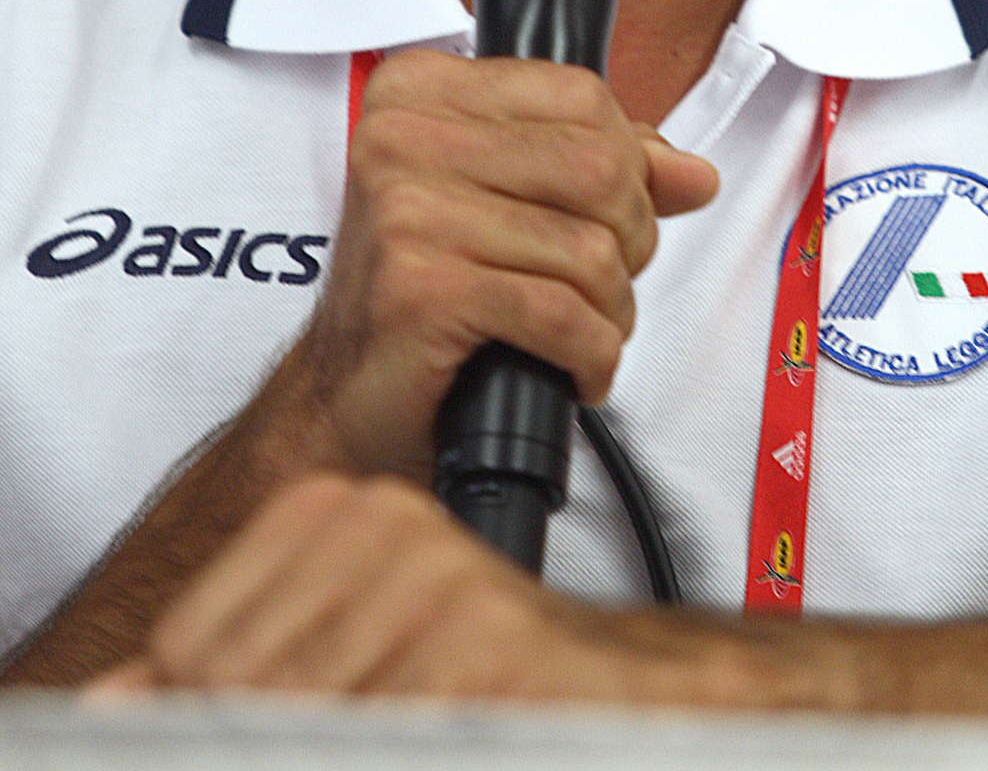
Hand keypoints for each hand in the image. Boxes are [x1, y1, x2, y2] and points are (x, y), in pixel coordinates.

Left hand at [88, 474, 724, 702]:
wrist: (620, 677)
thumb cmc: (477, 663)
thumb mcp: (340, 651)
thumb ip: (220, 669)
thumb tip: (104, 703)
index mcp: (334, 512)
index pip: (193, 646)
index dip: (210, 716)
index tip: (260, 725)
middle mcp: (381, 526)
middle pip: (241, 689)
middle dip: (268, 730)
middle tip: (355, 718)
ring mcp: (435, 578)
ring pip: (309, 716)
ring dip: (347, 733)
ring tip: (401, 716)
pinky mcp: (489, 640)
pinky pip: (395, 728)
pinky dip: (402, 737)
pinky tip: (434, 724)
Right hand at [292, 51, 717, 478]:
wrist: (346, 398)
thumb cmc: (426, 293)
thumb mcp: (509, 201)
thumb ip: (603, 168)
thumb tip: (695, 174)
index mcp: (423, 89)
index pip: (582, 97)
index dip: (625, 164)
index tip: (607, 214)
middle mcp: (403, 135)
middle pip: (599, 167)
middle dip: (629, 239)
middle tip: (602, 283)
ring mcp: (407, 209)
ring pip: (591, 248)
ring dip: (611, 310)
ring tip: (582, 331)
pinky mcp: (421, 287)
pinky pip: (563, 314)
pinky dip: (590, 355)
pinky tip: (572, 370)